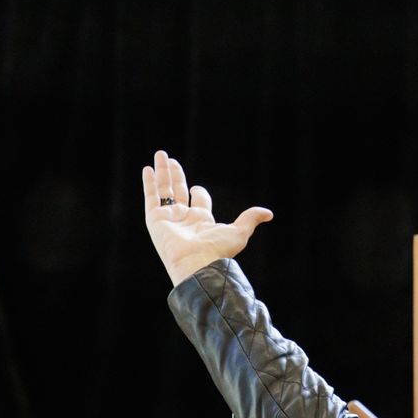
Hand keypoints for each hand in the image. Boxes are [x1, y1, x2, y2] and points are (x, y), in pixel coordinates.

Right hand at [141, 149, 273, 287]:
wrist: (197, 263)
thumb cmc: (218, 250)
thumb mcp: (240, 231)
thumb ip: (251, 218)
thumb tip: (269, 213)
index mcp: (202, 221)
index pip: (199, 200)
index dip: (199, 192)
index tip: (197, 189)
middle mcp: (184, 218)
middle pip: (178, 190)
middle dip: (176, 175)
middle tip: (171, 159)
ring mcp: (169, 218)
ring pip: (164, 190)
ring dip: (162, 172)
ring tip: (160, 154)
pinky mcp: (155, 219)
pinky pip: (151, 198)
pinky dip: (149, 183)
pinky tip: (148, 168)